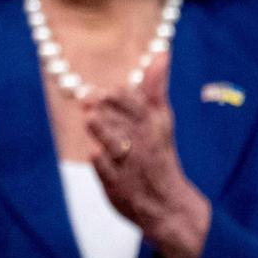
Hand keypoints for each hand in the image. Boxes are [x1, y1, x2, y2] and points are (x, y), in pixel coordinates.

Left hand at [83, 52, 210, 257]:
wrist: (169, 206)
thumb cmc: (158, 154)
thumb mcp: (161, 121)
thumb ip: (156, 87)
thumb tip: (161, 52)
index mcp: (153, 127)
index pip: (139, 107)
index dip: (121, 98)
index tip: (105, 88)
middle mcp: (143, 145)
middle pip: (127, 124)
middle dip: (109, 111)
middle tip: (89, 96)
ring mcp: (131, 167)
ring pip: (117, 147)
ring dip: (104, 132)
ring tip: (89, 118)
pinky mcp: (119, 188)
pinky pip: (110, 175)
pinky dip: (102, 165)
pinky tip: (92, 153)